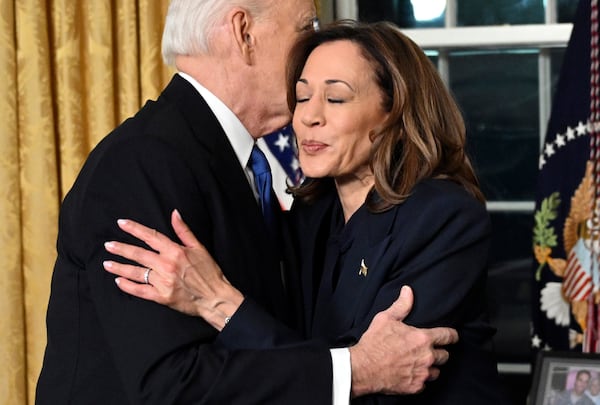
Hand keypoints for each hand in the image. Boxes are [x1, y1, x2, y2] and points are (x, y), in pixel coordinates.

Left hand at [103, 209, 243, 329]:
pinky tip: (119, 282)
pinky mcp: (162, 297)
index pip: (151, 236)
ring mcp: (163, 282)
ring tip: (107, 263)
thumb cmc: (209, 272)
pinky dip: (128, 286)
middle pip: (139, 254)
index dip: (135, 229)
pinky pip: (141, 291)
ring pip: (137, 272)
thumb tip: (174, 213)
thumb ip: (184, 231)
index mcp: (175, 251)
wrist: (215, 297)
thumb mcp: (199, 247)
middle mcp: (167, 265)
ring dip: (120, 267)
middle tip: (108, 245)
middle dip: (121, 249)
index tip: (121, 223)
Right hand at [349, 286, 457, 395]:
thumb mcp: (386, 318)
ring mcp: (422, 373)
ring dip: (430, 367)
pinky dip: (420, 379)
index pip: (448, 336)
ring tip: (419, 363)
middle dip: (438, 352)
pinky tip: (410, 374)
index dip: (452, 336)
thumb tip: (408, 290)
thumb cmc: (374, 343)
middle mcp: (426, 356)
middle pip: (445, 356)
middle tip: (427, 351)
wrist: (363, 368)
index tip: (453, 337)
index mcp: (422, 338)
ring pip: (437, 371)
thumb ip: (401, 305)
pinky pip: (425, 384)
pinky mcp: (416, 387)